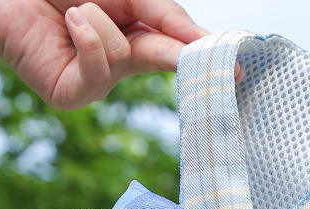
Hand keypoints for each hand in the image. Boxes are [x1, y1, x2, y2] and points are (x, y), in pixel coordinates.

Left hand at [0, 0, 210, 109]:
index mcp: (135, 36)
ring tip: (74, 12)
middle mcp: (121, 65)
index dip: (206, 52)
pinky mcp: (74, 94)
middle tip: (225, 68)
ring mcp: (98, 83)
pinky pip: (99, 64)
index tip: (238, 66)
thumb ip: (160, 13)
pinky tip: (71, 23)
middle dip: (184, 53)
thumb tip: (194, 40)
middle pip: (163, 57)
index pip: (175, 44)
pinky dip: (87, 34)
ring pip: (124, 52)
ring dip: (98, 18)